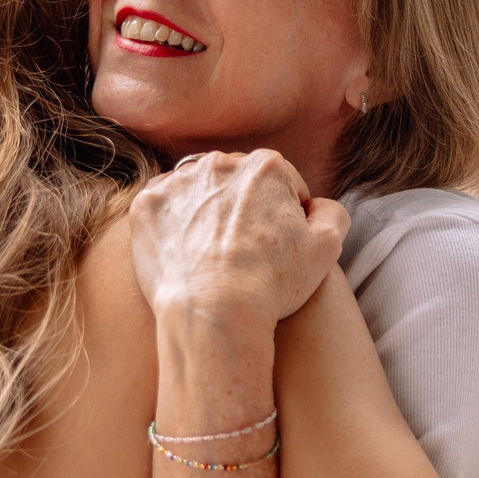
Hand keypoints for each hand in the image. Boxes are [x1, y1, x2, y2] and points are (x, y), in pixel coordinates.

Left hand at [130, 151, 349, 328]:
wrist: (213, 314)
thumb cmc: (272, 284)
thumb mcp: (327, 248)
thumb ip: (331, 213)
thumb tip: (316, 204)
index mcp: (266, 166)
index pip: (281, 183)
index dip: (285, 215)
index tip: (278, 245)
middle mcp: (220, 163)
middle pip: (239, 182)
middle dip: (245, 208)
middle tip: (245, 251)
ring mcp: (178, 181)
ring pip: (200, 191)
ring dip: (207, 211)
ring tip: (213, 253)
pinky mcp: (147, 205)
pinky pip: (164, 206)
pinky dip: (173, 223)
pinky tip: (186, 251)